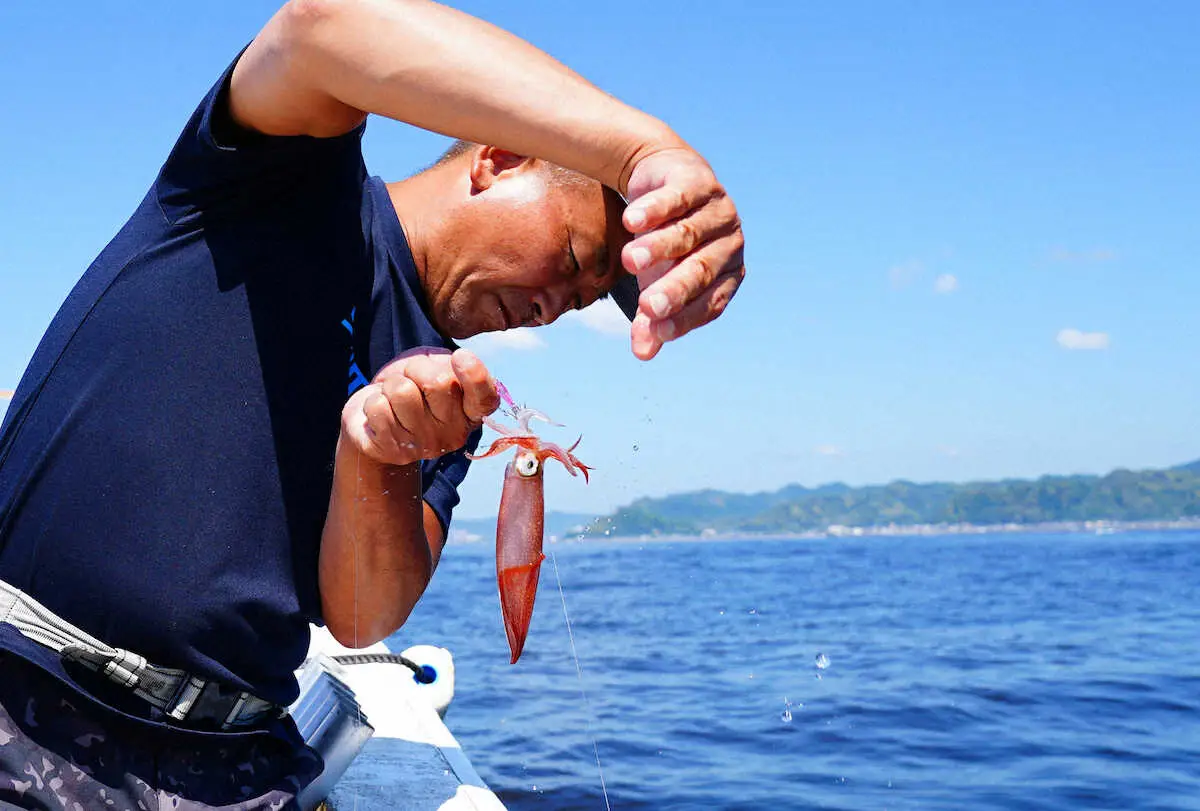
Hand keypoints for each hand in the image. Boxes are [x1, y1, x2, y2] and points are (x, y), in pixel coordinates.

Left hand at [341, 348, 499, 465]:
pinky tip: (381, 412)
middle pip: (439, 382)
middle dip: (416, 368)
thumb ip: (443, 365)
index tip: (459, 356)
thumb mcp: (433, 366)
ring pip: (402, 392)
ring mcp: (425, 445)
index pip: (485, 398)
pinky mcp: (394, 450)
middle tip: (410, 378)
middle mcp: (455, 433)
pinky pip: (378, 407)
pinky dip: (374, 401)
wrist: (375, 417)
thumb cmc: (411, 385)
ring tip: (394, 396)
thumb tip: (437, 380)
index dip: (475, 375)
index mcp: (472, 412)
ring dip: (391, 385)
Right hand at [621, 148, 745, 359]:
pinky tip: (631, 221)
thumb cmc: (665, 246)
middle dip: (674, 289)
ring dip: (659, 248)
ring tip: (630, 261)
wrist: (662, 184)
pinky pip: (677, 198)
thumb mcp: (654, 283)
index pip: (710, 304)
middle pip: (701, 270)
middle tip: (647, 305)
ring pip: (688, 233)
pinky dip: (654, 210)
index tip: (657, 330)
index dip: (684, 318)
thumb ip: (650, 318)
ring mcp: (718, 210)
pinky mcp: (698, 181)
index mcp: (726, 276)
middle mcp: (729, 244)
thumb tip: (642, 354)